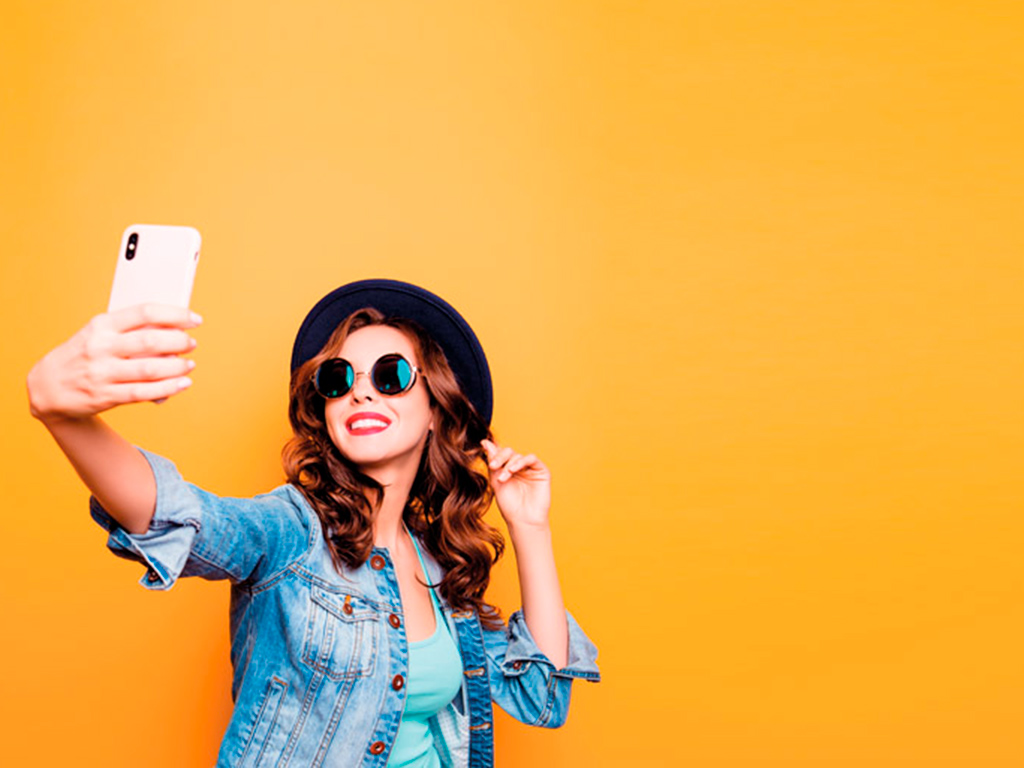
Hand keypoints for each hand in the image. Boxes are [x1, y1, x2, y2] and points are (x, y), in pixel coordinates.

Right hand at [27, 303, 200, 421]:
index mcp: (101, 325)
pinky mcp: (106, 396)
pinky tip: (183, 383)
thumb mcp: (98, 334)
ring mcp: (102, 373)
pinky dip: (168, 388)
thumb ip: (130, 331)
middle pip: (150, 341)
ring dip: (177, 367)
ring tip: (189, 364)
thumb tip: (173, 330)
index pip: (144, 312)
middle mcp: (101, 347)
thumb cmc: (84, 355)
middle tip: (191, 344)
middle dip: (178, 342)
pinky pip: (144, 392)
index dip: (175, 314)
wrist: (48, 387)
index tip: (195, 319)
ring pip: (150, 369)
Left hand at [481, 439, 550, 531]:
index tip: (483, 444)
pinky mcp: (542, 471)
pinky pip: (531, 459)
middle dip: (500, 457)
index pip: (500, 454)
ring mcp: (530, 469)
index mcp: (507, 470)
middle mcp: (519, 468)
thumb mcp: (496, 481)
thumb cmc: (509, 505)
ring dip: (509, 464)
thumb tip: (485, 441)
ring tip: (503, 477)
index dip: (493, 450)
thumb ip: (493, 462)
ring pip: (518, 456)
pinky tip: (513, 470)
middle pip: (509, 452)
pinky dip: (521, 461)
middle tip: (493, 466)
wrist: (523, 520)